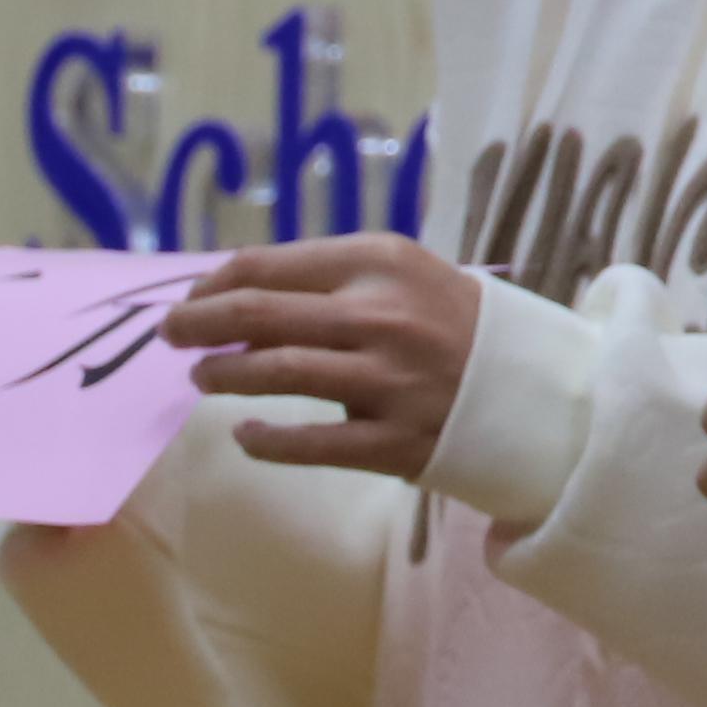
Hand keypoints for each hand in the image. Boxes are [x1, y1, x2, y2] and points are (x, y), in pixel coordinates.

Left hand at [168, 233, 486, 478]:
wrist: (534, 389)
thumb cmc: (453, 324)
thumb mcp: (402, 278)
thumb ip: (329, 282)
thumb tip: (234, 301)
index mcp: (381, 262)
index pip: (268, 266)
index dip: (213, 283)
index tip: (191, 298)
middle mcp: (381, 314)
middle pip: (258, 314)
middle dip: (199, 323)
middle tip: (172, 334)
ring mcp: (387, 380)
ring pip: (276, 372)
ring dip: (224, 374)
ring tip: (204, 376)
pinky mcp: (393, 440)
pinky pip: (309, 443)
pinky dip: (265, 441)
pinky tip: (245, 435)